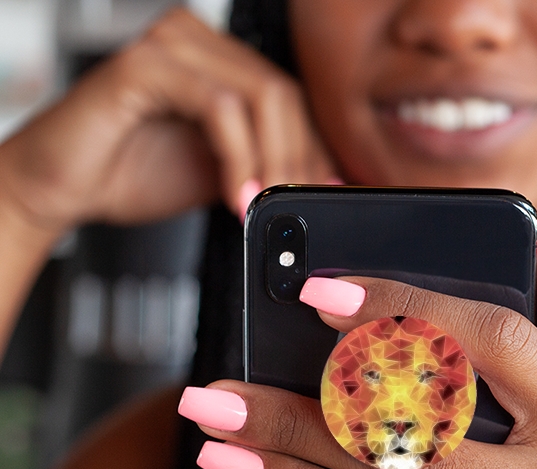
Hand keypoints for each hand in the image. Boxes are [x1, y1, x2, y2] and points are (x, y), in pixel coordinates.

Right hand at [0, 8, 335, 234]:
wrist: (64, 186)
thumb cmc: (131, 173)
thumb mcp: (220, 174)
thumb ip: (263, 167)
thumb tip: (315, 183)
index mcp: (217, 61)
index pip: (289, 99)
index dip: (313, 150)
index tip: (321, 195)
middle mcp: (197, 42)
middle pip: (283, 95)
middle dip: (298, 161)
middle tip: (293, 207)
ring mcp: (170, 46)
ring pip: (260, 96)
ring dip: (272, 161)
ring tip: (263, 206)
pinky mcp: (145, 65)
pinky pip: (219, 106)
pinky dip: (238, 157)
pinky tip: (236, 195)